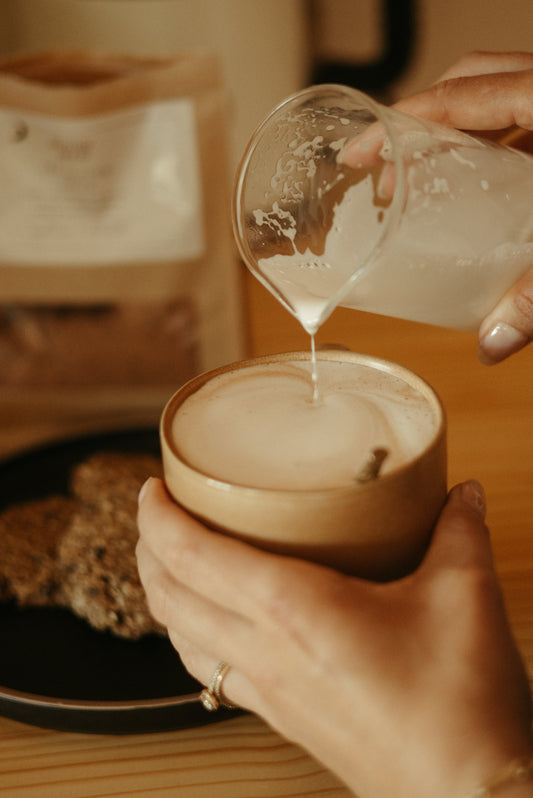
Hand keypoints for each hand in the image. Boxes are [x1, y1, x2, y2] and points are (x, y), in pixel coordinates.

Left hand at [137, 478, 532, 797]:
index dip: (157, 518)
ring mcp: (269, 691)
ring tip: (171, 563)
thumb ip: (459, 531)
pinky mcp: (284, 718)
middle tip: (158, 513)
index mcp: (292, 609)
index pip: (192, 555)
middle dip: (148, 549)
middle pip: (169, 595)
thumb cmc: (459, 704)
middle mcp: (265, 650)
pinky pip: (212, 672)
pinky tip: (211, 628)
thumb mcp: (465, 596)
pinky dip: (192, 638)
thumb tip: (460, 490)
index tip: (151, 487)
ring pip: (181, 638)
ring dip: (163, 596)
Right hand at [394, 51, 532, 364]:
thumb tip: (492, 345)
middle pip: (472, 88)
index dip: (399, 123)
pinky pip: (529, 128)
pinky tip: (488, 193)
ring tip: (428, 184)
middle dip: (421, 128)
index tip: (360, 153)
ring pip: (502, 105)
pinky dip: (499, 153)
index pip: (459, 96)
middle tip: (391, 175)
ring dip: (458, 140)